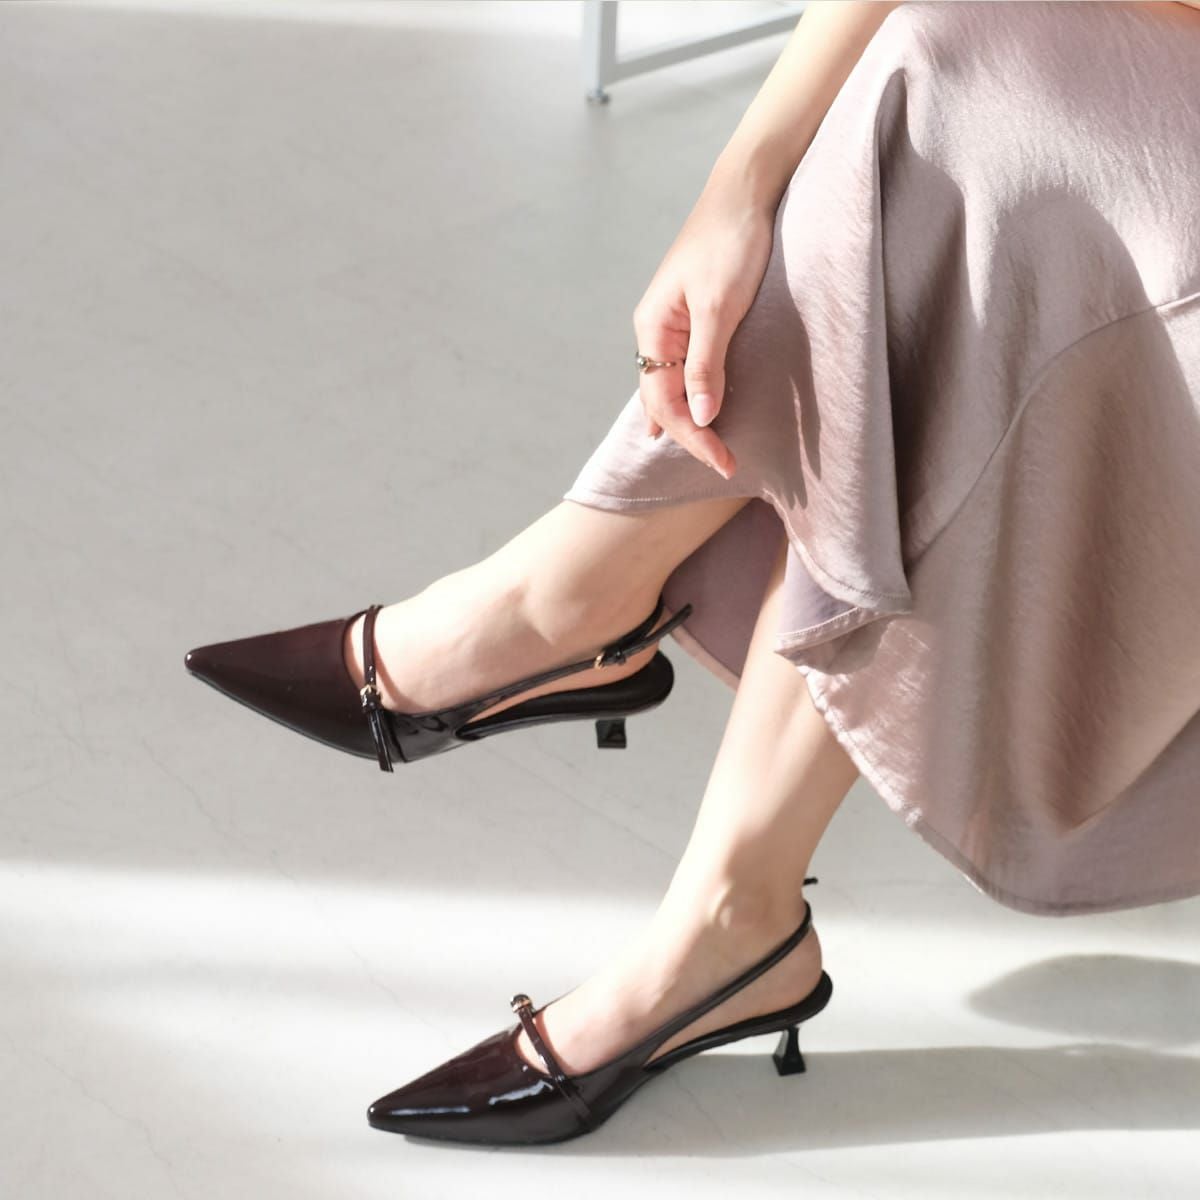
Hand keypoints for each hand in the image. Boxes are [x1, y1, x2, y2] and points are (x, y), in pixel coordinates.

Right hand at [632, 182, 777, 478]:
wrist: (743, 193)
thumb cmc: (729, 243)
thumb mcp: (718, 307)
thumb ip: (707, 364)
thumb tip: (701, 416)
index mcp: (653, 329)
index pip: (664, 401)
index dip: (693, 436)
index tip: (723, 460)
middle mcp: (655, 332)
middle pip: (663, 399)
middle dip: (691, 434)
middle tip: (724, 464)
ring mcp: (672, 325)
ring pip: (672, 386)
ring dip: (688, 419)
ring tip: (705, 450)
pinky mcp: (694, 318)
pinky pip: (686, 368)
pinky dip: (693, 395)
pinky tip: (695, 409)